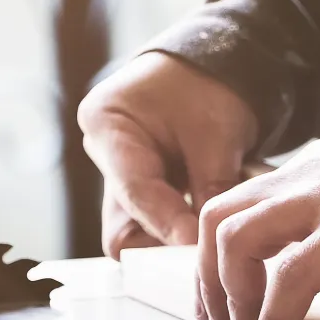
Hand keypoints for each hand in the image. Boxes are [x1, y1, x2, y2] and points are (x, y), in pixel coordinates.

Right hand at [78, 53, 259, 257]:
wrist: (214, 66)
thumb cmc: (209, 86)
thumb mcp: (216, 133)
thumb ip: (211, 187)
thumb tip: (208, 243)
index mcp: (107, 123)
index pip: (134, 189)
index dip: (166, 223)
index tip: (196, 245)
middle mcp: (102, 154)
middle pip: (122, 225)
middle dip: (163, 244)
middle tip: (206, 253)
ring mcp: (118, 175)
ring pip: (138, 231)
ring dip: (176, 241)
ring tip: (216, 240)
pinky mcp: (139, 189)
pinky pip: (154, 224)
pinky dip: (184, 231)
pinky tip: (213, 232)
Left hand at [198, 136, 319, 319]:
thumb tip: (311, 248)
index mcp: (302, 172)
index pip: (227, 206)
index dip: (208, 258)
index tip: (214, 299)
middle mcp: (300, 179)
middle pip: (216, 222)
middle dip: (210, 282)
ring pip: (238, 243)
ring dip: (235, 300)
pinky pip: (290, 275)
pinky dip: (275, 316)